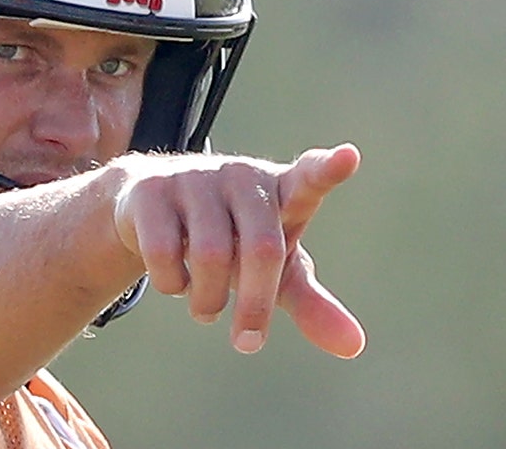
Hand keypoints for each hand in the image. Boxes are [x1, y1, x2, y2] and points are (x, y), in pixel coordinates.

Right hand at [110, 144, 365, 357]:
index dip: (329, 169)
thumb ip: (313, 304)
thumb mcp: (276, 271)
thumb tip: (355, 347)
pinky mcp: (152, 190)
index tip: (349, 157)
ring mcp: (196, 178)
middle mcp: (243, 176)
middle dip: (255, 305)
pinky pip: (165, 252)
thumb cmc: (233, 239)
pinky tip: (175, 282)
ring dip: (208, 301)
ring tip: (206, 309)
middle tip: (247, 341)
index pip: (311, 177)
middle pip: (262, 248)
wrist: (150, 207)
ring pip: (211, 255)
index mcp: (282, 191)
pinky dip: (172, 285)